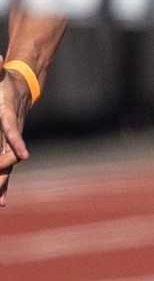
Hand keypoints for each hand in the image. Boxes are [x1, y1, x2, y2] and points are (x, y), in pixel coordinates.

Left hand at [0, 67, 32, 207]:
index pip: (13, 132)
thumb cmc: (5, 82)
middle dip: (6, 173)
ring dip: (3, 184)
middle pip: (10, 156)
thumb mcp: (0, 76)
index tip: (24, 155)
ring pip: (8, 166)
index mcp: (9, 117)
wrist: (21, 87)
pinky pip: (5, 167)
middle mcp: (12, 133)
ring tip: (0, 203)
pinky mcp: (6, 147)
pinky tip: (1, 200)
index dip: (17, 143)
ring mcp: (10, 141)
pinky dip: (3, 183)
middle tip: (1, 191)